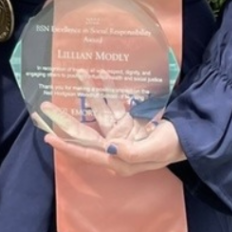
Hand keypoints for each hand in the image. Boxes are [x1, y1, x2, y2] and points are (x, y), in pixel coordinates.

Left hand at [34, 68, 185, 175]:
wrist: (187, 138)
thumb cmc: (170, 147)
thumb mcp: (154, 151)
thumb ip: (132, 152)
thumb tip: (108, 149)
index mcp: (116, 159)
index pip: (86, 151)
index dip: (66, 144)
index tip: (47, 135)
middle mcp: (112, 146)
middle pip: (83, 132)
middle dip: (64, 118)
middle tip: (44, 106)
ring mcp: (119, 131)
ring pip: (99, 110)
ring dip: (91, 91)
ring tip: (81, 72)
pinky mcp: (127, 120)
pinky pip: (114, 102)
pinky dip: (109, 89)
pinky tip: (104, 74)